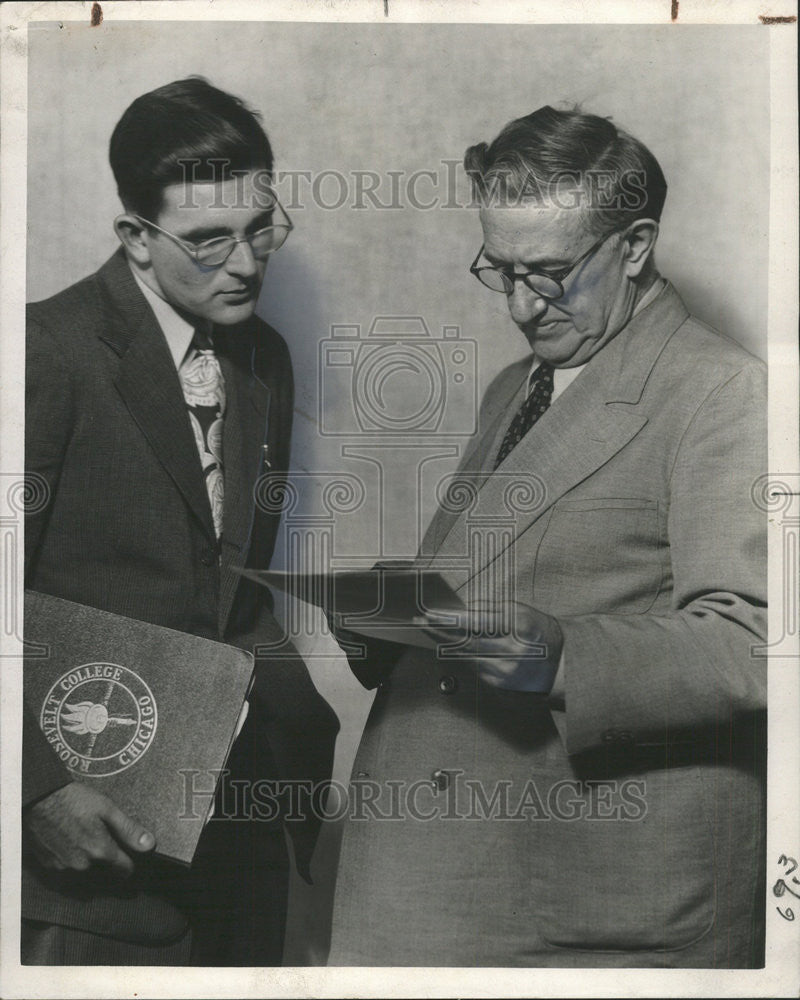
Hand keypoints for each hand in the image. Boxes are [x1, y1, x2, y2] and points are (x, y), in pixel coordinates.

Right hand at [23, 783, 154, 875]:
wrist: (40, 798)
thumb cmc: (75, 800)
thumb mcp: (107, 809)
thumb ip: (129, 830)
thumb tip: (149, 845)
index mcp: (100, 851)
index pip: (125, 871)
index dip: (130, 864)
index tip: (130, 857)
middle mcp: (82, 866)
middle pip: (105, 875)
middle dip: (109, 864)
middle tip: (105, 843)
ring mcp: (64, 869)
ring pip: (86, 876)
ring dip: (90, 866)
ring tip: (87, 843)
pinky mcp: (49, 867)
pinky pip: (67, 873)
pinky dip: (72, 864)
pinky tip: (71, 845)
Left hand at [415, 601, 562, 692]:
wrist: (563, 666)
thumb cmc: (541, 633)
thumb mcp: (523, 612)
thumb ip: (492, 608)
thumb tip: (462, 607)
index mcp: (518, 627)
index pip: (474, 623)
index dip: (449, 619)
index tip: (431, 614)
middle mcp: (511, 652)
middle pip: (464, 641)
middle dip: (439, 631)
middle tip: (421, 621)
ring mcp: (505, 672)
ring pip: (465, 656)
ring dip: (446, 643)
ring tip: (431, 630)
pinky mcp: (500, 685)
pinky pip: (473, 668)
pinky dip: (462, 656)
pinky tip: (452, 647)